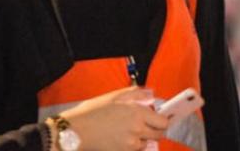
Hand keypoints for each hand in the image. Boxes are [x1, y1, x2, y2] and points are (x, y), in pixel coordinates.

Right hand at [55, 86, 169, 150]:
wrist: (76, 130)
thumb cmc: (93, 112)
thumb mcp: (116, 96)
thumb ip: (137, 93)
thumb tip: (151, 95)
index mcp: (138, 112)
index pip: (163, 122)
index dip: (163, 120)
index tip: (160, 118)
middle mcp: (137, 129)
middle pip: (159, 134)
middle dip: (156, 129)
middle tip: (147, 125)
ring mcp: (131, 143)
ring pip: (147, 143)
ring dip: (144, 138)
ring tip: (131, 131)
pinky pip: (136, 150)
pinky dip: (134, 145)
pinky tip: (123, 138)